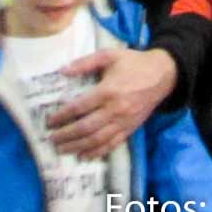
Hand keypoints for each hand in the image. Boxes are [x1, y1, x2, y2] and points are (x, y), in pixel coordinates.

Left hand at [48, 47, 175, 158]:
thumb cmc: (133, 63)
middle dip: (66, 135)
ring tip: (62, 150)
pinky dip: (97, 153)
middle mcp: (115, 109)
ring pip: (97, 140)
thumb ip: (85, 63)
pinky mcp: (130, 129)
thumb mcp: (109, 55)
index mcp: (108, 90)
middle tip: (51, 139)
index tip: (49, 121)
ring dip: (77, 147)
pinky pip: (112, 145)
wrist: (162, 75)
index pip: (79, 107)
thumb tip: (62, 71)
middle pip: (85, 127)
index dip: (62, 116)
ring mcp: (123, 122)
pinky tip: (84, 156)